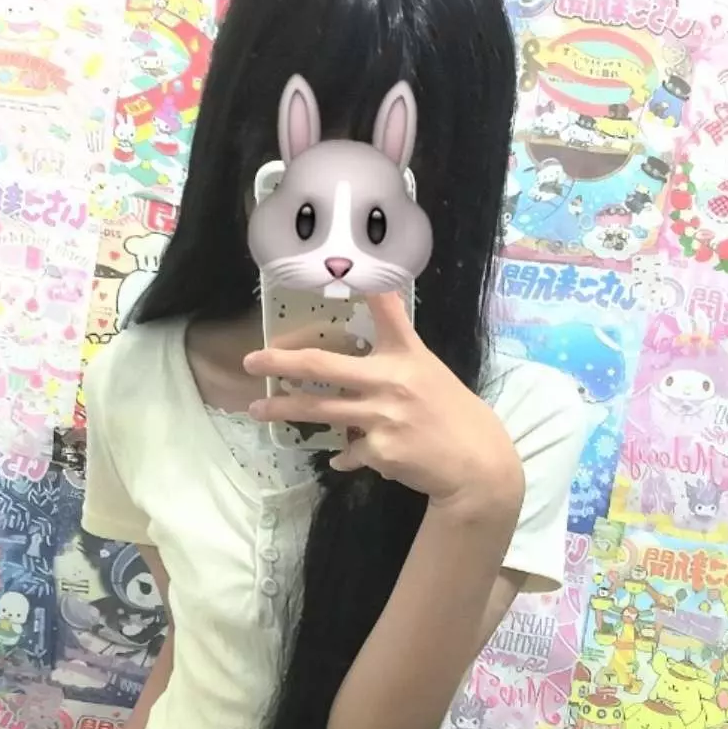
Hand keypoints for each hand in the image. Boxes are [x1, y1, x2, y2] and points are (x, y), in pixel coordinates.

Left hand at [245, 292, 524, 511]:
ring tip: (259, 409)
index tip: (336, 266)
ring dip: (284, 409)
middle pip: (323, 366)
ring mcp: (382, 418)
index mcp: (404, 355)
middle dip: (281, 362)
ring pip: (320, 411)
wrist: (475, 463)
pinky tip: (343, 458)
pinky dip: (344, 456)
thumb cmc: (450, 411)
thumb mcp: (427, 367)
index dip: (364, 287)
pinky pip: (348, 453)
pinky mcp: (380, 452)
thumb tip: (373, 307)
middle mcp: (390, 381)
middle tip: (252, 361)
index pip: (384, 310)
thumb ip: (396, 342)